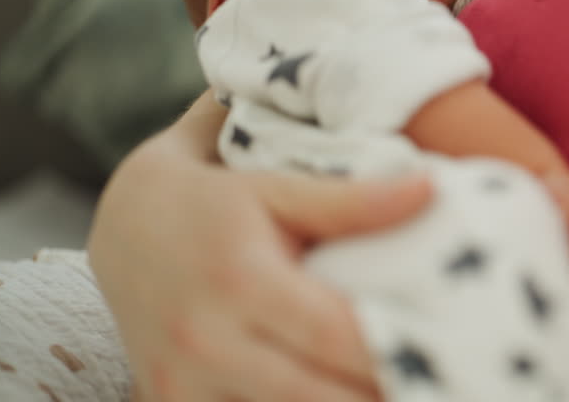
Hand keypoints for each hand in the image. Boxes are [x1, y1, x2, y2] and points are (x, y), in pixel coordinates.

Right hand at [89, 96, 432, 401]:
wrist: (123, 223)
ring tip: (397, 388)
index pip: (334, 337)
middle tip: (434, 382)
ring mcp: (181, 387)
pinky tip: (340, 393)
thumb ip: (352, 200)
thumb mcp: (276, 187)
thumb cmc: (214, 201)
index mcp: (240, 282)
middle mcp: (205, 343)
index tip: (445, 354)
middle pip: (314, 398)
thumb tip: (428, 190)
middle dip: (378, 395)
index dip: (393, 354)